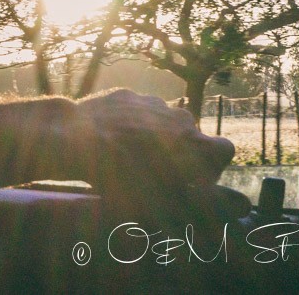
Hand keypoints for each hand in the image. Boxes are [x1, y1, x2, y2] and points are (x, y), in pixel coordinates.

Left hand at [63, 88, 243, 221]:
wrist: (75, 138)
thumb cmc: (120, 178)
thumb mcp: (164, 202)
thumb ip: (199, 201)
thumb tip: (223, 201)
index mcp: (195, 144)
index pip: (224, 150)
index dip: (213, 167)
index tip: (194, 180)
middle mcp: (181, 118)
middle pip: (191, 137)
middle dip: (181, 154)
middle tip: (157, 172)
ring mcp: (154, 103)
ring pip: (165, 123)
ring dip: (157, 139)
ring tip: (130, 156)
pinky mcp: (130, 95)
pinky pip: (141, 111)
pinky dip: (135, 125)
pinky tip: (114, 139)